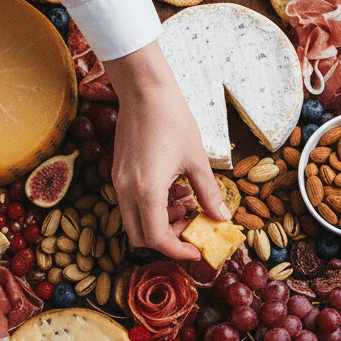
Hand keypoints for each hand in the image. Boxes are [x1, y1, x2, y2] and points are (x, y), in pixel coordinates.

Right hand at [104, 42, 228, 259]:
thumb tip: (222, 218)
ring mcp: (119, 182)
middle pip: (141, 237)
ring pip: (135, 222)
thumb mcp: (197, 160)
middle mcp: (126, 191)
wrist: (143, 89)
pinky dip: (152, 207)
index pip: (158, 239)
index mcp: (146, 191)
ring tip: (186, 203)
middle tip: (192, 226)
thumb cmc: (171, 119)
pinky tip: (174, 189)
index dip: (178, 251)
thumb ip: (209, 193)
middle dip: (168, 239)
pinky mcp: (118, 173)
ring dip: (161, 222)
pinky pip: (132, 204)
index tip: (197, 250)